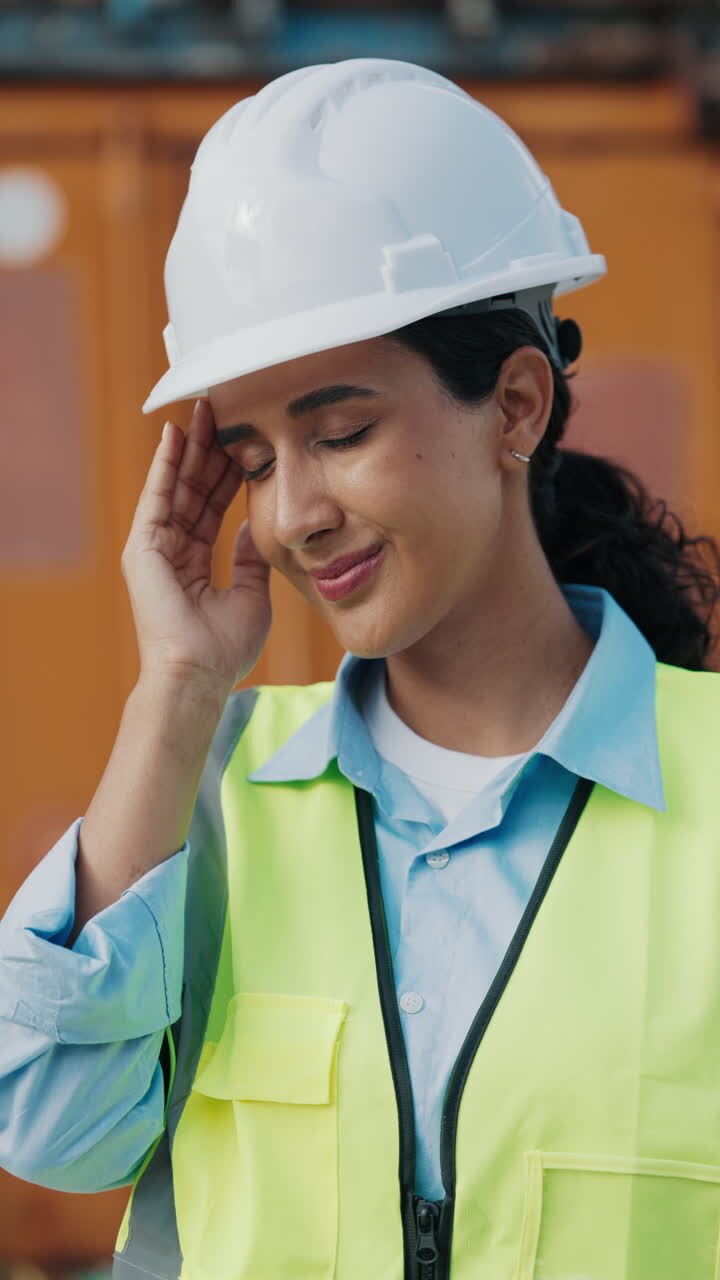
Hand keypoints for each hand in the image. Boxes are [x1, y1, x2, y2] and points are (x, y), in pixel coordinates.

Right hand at [121, 398, 271, 694]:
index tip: (245, 441)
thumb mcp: (253, 594)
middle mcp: (171, 551)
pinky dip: (165, 465)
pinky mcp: (142, 548)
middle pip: (192, 490)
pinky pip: (157, 497)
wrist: (198, 675)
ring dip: (189, 448)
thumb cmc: (225, 649)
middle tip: (224, 411)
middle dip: (208, 451)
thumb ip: (251, 559)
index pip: (212, 507)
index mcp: (195, 564)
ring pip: (175, 487)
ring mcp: (154, 549)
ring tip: (204, 410)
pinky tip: (176, 434)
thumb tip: (252, 525)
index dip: (227, 474)